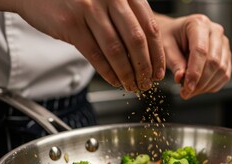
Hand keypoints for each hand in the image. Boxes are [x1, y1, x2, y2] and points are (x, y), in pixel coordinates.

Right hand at [16, 0, 165, 91]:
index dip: (157, 53)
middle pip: (137, 40)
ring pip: (116, 50)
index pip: (150, 26)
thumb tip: (146, 53)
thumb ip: (125, 17)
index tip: (159, 70)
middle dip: (144, 67)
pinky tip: (114, 80)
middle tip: (147, 82)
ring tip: (131, 85)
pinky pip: (95, 54)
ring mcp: (90, 9)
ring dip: (127, 73)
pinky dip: (108, 72)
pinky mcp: (72, 24)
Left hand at [156, 14, 231, 98]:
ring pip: (222, 70)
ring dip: (206, 86)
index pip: (201, 51)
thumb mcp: (166, 47)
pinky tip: (199, 88)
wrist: (175, 33)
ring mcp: (223, 43)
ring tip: (190, 91)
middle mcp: (215, 31)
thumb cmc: (170, 37)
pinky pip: (225, 75)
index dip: (195, 72)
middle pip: (214, 61)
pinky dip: (212, 85)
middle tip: (186, 93)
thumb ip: (174, 62)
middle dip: (200, 82)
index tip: (187, 87)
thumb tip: (181, 78)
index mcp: (198, 24)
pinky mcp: (226, 54)